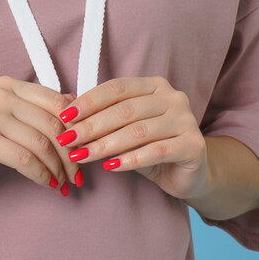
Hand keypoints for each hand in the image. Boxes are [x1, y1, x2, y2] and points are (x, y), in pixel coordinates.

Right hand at [0, 76, 77, 193]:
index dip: (76, 128)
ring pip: (42, 143)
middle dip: (71, 154)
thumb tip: (73, 110)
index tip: (83, 151)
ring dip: (58, 169)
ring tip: (65, 184)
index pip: (57, 102)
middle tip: (79, 175)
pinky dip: (42, 175)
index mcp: (8, 85)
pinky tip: (48, 185)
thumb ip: (30, 110)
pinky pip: (25, 159)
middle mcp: (1, 95)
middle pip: (54, 125)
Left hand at [55, 76, 209, 201]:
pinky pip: (156, 151)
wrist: (188, 174)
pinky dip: (130, 159)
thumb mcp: (125, 129)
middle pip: (124, 110)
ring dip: (105, 145)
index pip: (117, 88)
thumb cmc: (151, 147)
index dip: (89, 101)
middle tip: (68, 140)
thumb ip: (103, 118)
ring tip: (82, 156)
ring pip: (138, 131)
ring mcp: (186, 120)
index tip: (65, 117)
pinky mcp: (193, 145)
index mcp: (154, 85)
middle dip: (91, 126)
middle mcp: (173, 97)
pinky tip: (110, 167)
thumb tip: (65, 109)